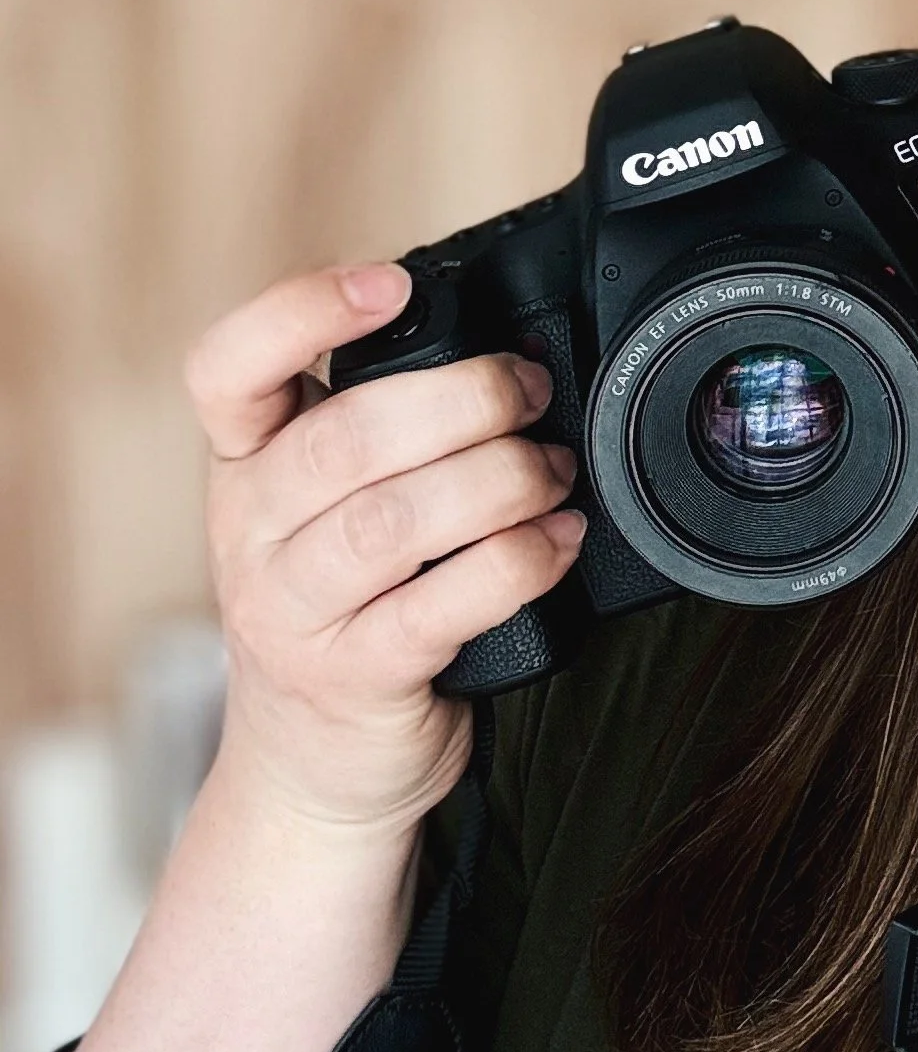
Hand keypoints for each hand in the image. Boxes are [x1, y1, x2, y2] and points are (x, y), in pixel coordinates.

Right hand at [186, 263, 585, 837]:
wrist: (318, 766)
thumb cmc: (349, 609)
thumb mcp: (332, 509)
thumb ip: (386, 435)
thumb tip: (512, 354)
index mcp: (246, 466)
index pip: (227, 371)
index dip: (300, 312)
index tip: (389, 285)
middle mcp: (250, 532)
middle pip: (344, 438)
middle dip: (462, 400)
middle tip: (531, 394)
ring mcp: (290, 612)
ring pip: (390, 522)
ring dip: (497, 482)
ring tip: (553, 474)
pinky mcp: (352, 678)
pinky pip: (436, 608)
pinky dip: (514, 564)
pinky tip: (556, 543)